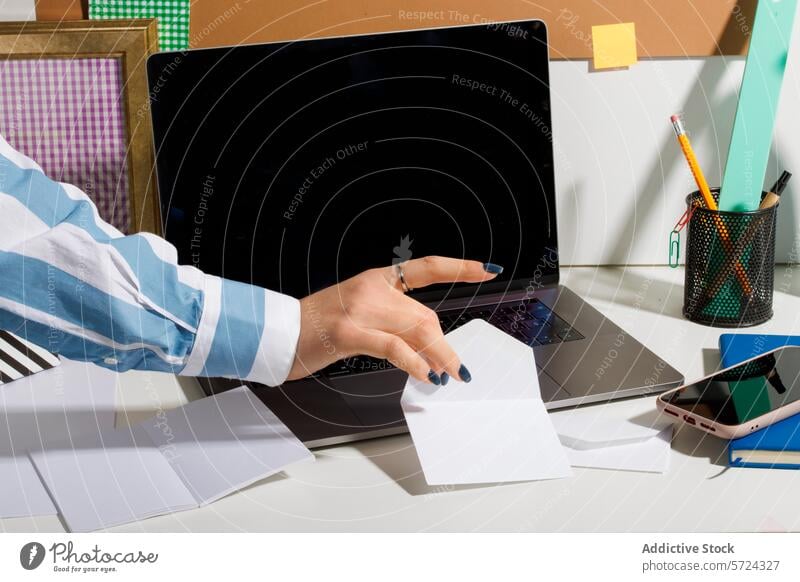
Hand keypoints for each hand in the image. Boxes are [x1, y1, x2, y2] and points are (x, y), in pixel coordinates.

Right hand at [287, 256, 502, 383]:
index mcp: (376, 279)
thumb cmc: (317, 326)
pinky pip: (392, 346)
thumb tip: (428, 348)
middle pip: (424, 315)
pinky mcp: (347, 332)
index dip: (460, 267)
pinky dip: (414, 362)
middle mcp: (371, 288)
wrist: (277, 333)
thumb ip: (392, 320)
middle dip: (445, 346)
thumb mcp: (359, 313)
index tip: (488, 268)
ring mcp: (359, 308)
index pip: (426, 268)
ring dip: (438, 358)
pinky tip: (425, 375)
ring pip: (415, 330)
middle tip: (458, 369)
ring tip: (448, 376)